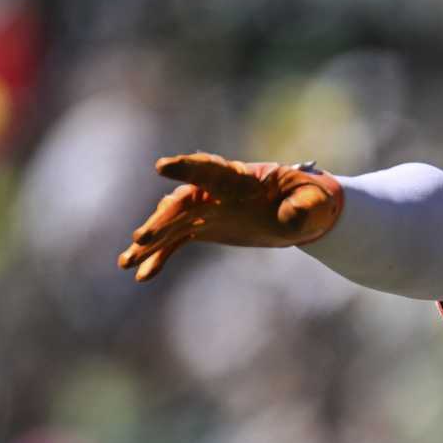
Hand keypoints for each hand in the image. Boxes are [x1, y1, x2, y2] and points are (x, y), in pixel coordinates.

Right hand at [117, 153, 343, 281]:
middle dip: (161, 219)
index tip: (162, 166)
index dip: (187, 168)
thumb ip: (303, 206)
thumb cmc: (312, 199)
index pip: (210, 170)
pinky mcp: (204, 227)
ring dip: (149, 243)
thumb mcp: (315, 202)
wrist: (304, 211)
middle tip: (142, 238)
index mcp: (240, 178)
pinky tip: (143, 276)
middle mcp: (215, 192)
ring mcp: (206, 209)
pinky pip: (176, 241)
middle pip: (182, 203)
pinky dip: (160, 257)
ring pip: (171, 224)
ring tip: (126, 262)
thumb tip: (290, 217)